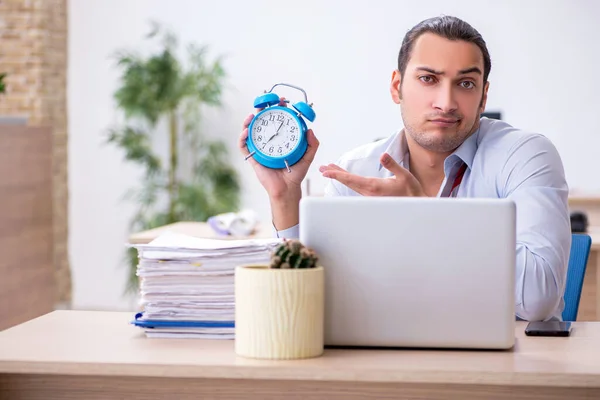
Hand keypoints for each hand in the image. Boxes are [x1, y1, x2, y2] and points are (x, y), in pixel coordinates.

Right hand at [239, 97, 319, 228]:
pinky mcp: (252, 158)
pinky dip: (242, 138)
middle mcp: (268, 142)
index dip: (278, 110)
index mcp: (280, 140)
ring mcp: (259, 149)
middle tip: (265, 104)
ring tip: (252, 115)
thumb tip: (310, 130)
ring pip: (250, 131)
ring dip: (248, 122)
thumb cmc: (296, 174)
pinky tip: (246, 131)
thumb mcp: (307, 157)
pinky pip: (243, 146)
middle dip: (261, 111)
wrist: (287, 189)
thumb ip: (312, 144)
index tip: (281, 101)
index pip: (277, 121)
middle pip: (262, 123)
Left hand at [319, 153, 424, 196]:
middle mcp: (369, 193)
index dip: (337, 174)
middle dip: (335, 174)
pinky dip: (348, 181)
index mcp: (374, 187)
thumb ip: (392, 165)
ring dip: (341, 177)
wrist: (416, 207)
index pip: (351, 179)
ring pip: (351, 185)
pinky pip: (356, 188)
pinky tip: (345, 178)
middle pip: (348, 182)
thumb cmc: (412, 191)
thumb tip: (383, 155)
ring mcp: (369, 197)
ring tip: (330, 170)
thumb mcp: (404, 175)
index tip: (326, 171)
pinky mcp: (372, 198)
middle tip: (322, 168)